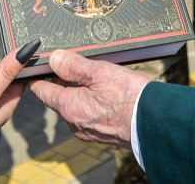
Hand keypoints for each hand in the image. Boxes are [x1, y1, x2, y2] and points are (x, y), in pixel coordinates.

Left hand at [29, 49, 148, 146]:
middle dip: (64, 82)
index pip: (42, 91)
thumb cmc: (129, 96)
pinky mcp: (103, 135)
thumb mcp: (100, 72)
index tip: (38, 65)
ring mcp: (89, 131)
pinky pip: (90, 115)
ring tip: (94, 77)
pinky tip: (107, 94)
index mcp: (69, 107)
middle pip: (59, 99)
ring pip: (76, 107)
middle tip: (72, 63)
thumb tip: (53, 58)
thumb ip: (73, 65)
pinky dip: (93, 104)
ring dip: (80, 93)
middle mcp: (74, 123)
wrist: (155, 123)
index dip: (39, 75)